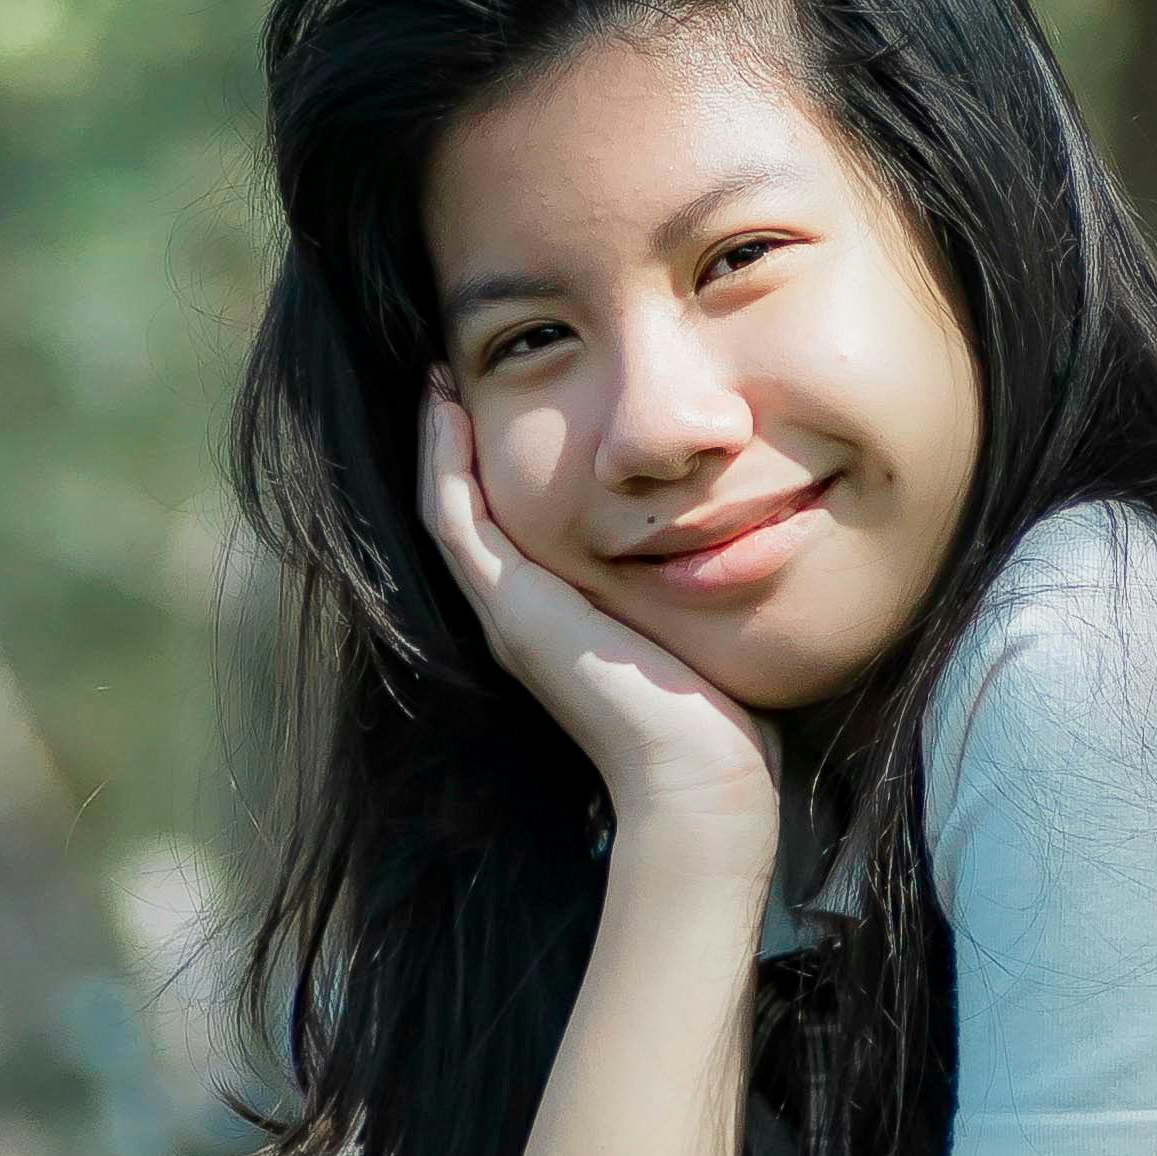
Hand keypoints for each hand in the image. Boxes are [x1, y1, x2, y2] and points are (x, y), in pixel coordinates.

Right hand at [419, 383, 779, 862]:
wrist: (695, 778)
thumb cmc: (713, 717)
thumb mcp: (684, 624)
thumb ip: (677, 583)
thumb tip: (720, 536)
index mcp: (548, 620)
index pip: (498, 526)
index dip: (484, 463)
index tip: (489, 400)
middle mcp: (513, 616)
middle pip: (461, 512)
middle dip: (452, 442)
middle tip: (448, 377)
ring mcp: (505, 614)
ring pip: (446, 507)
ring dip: (436, 440)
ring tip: (439, 381)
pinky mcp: (511, 611)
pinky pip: (456, 518)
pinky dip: (444, 461)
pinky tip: (448, 407)